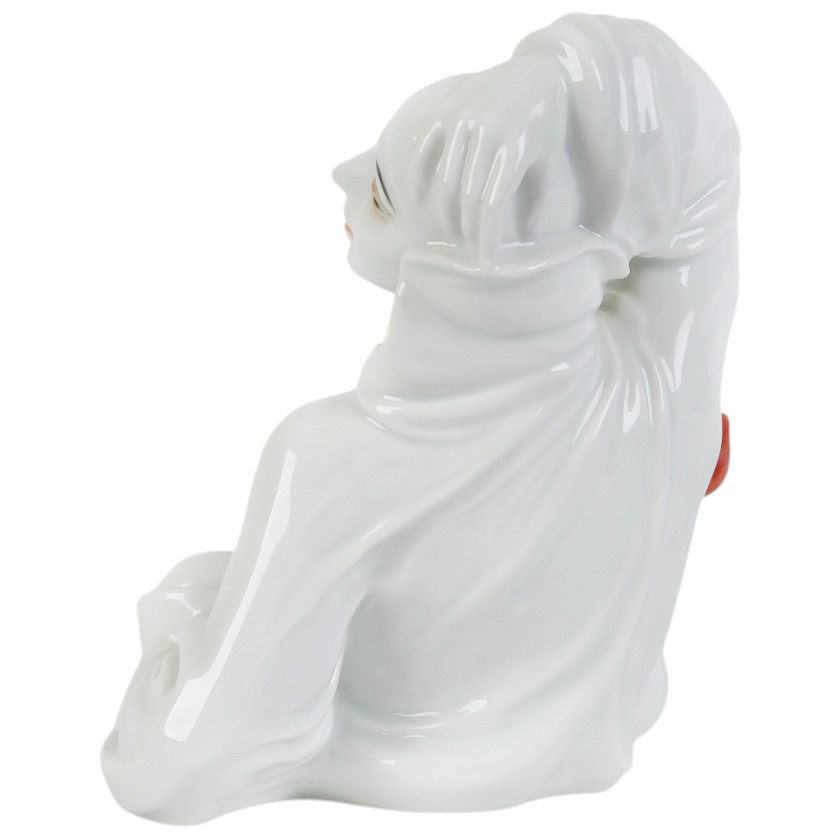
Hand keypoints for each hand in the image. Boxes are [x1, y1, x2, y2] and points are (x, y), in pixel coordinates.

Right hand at [410, 53, 566, 262]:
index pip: (491, 206)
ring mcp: (461, 119)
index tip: (484, 262)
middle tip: (470, 247)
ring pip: (443, 181)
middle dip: (468, 229)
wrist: (538, 70)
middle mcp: (484, 132)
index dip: (485, 238)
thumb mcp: (549, 161)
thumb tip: (528, 234)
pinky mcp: (444, 112)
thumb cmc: (547, 123)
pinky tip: (421, 200)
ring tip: (453, 230)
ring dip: (446, 213)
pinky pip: (424, 152)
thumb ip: (540, 199)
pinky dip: (418, 179)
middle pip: (466, 198)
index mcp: (513, 146)